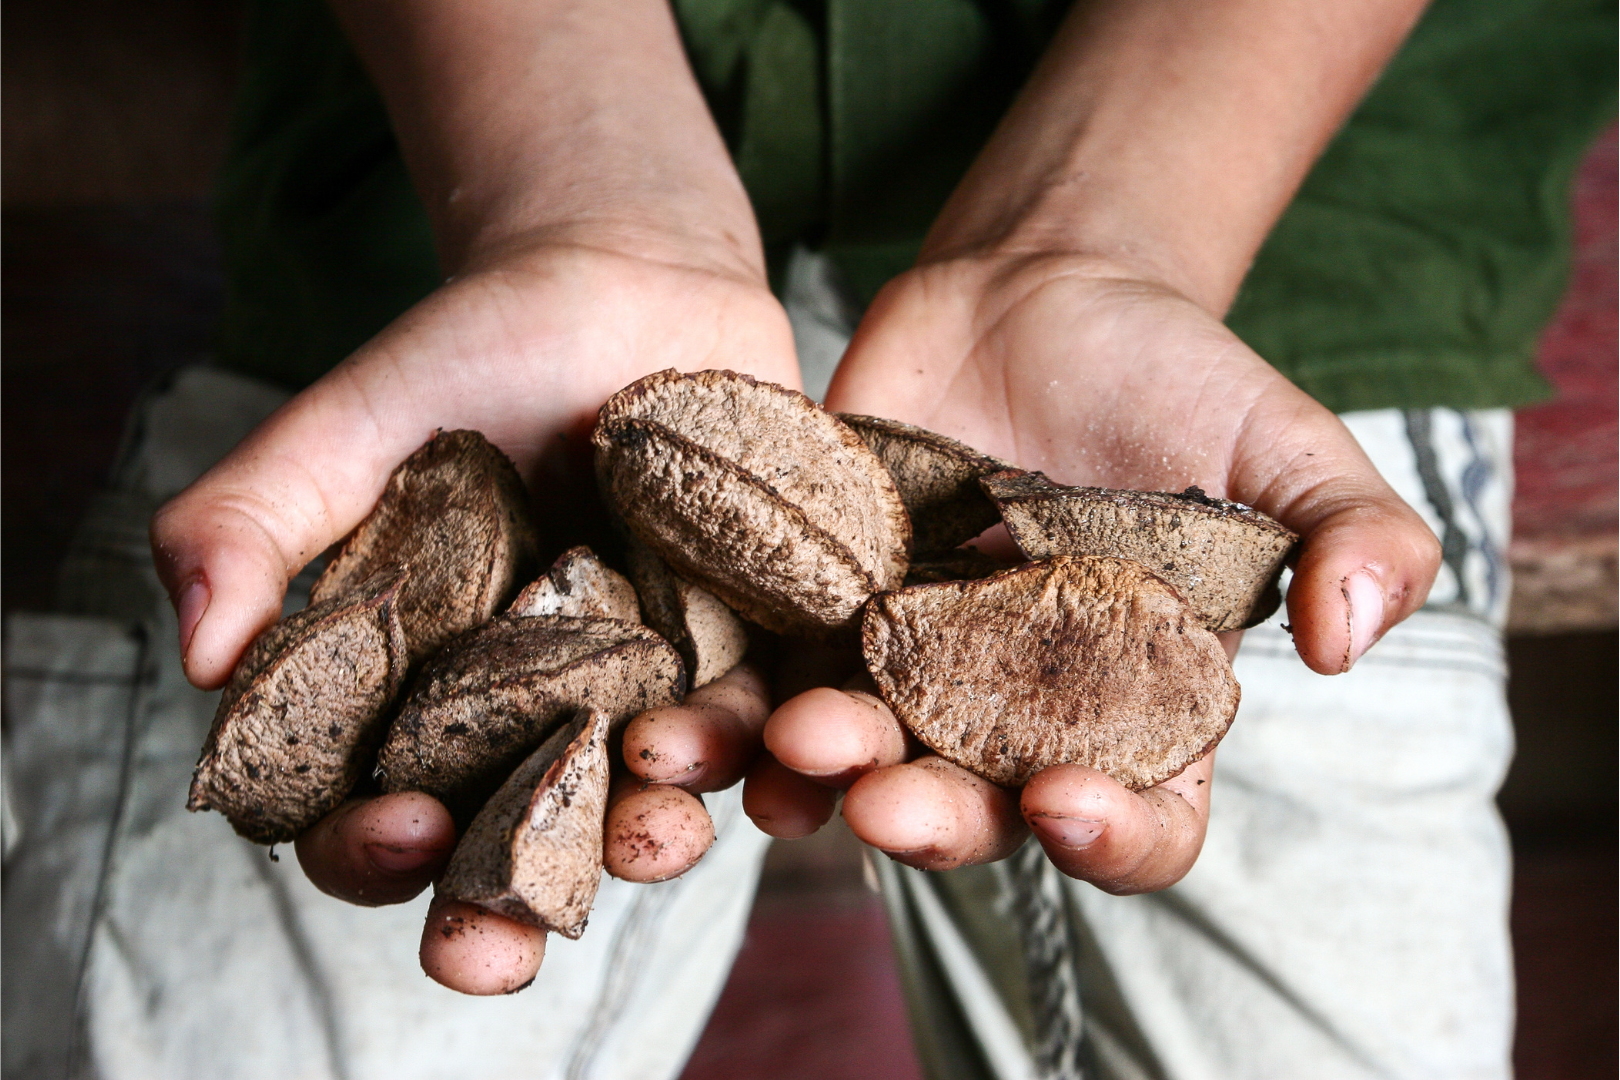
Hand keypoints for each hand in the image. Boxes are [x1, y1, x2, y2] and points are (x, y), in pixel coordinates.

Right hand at [152, 238, 797, 992]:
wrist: (627, 276)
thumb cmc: (472, 351)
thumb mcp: (350, 423)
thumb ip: (255, 519)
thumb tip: (200, 648)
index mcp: (426, 692)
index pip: (379, 807)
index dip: (370, 844)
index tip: (388, 829)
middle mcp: (537, 713)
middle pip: (516, 840)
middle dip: (508, 899)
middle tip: (504, 939)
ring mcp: (646, 687)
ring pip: (648, 796)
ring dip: (652, 832)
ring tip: (653, 827)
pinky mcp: (747, 644)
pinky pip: (762, 714)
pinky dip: (767, 745)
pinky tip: (773, 750)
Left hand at [740, 252, 1439, 890]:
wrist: (1038, 289)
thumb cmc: (1174, 374)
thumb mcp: (1285, 442)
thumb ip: (1352, 531)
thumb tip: (1352, 639)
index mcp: (1138, 706)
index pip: (1142, 820)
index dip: (1108, 837)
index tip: (1063, 801)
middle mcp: (1020, 713)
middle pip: (978, 812)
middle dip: (930, 820)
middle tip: (885, 798)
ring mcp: (914, 668)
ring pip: (861, 764)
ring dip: (817, 780)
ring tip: (787, 752)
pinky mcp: (827, 609)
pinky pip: (779, 675)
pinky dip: (740, 702)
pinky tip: (708, 706)